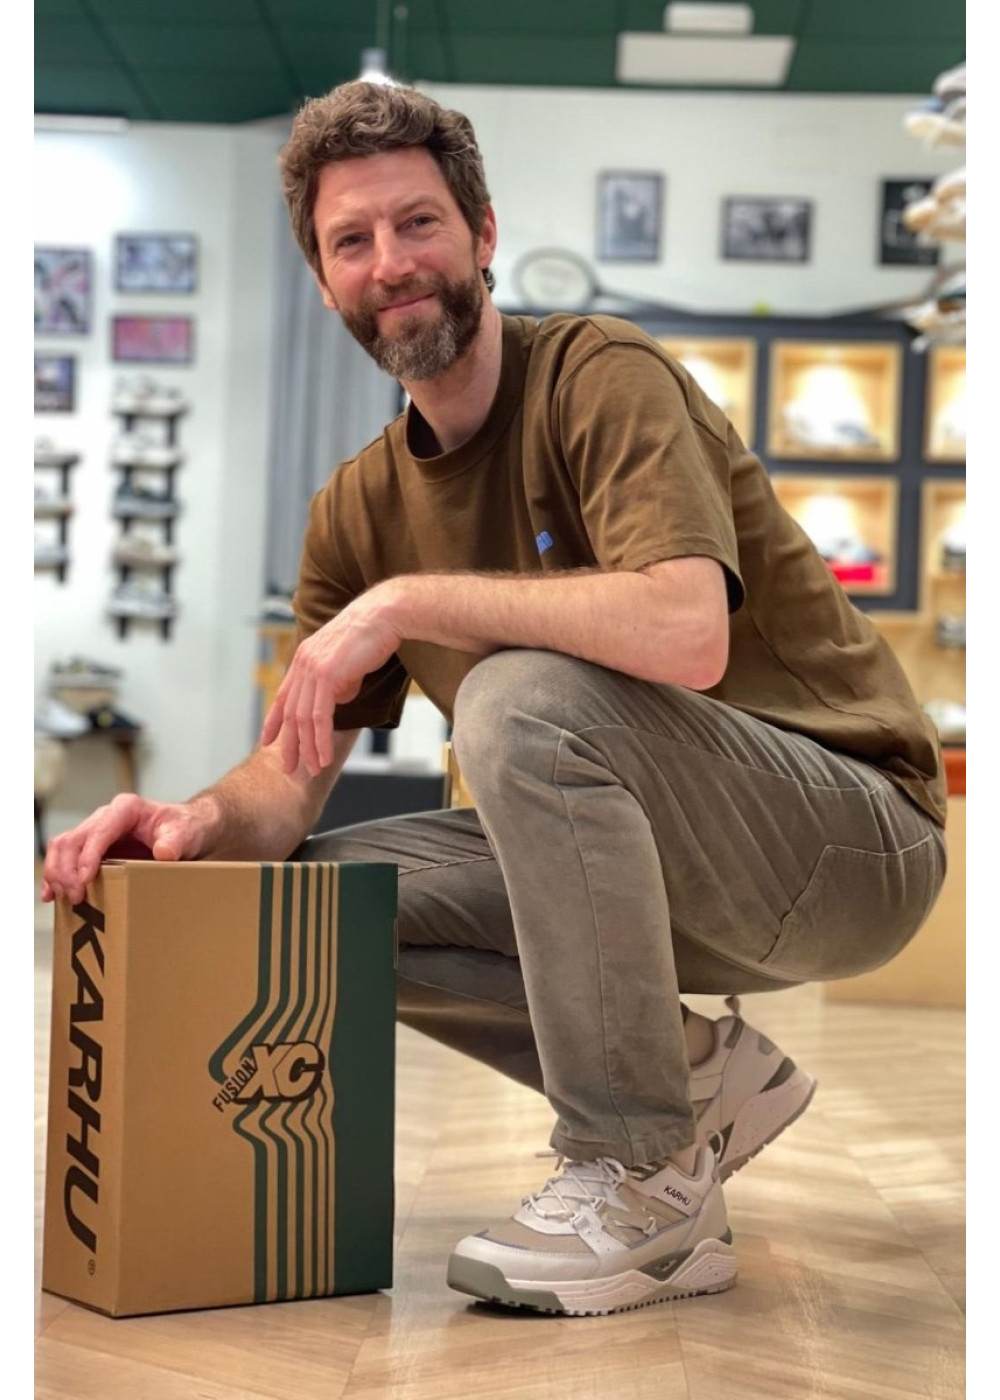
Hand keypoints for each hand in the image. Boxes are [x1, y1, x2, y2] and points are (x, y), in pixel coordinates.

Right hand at [41, 793, 215, 904]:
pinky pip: (65, 859)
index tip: (85, 881)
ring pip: (62, 848)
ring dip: (57, 875)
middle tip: (76, 898)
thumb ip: (176, 841)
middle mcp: (106, 817)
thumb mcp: (187, 833)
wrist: (190, 830)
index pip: (99, 830)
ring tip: (64, 899)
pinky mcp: (92, 848)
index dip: (88, 856)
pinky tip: (52, 896)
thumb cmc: (188, 828)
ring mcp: (96, 832)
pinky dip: (56, 877)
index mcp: (126, 809)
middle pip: (72, 840)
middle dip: (67, 870)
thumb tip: (163, 852)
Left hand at [260, 586, 401, 776]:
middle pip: (291, 713)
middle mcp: (303, 664)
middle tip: (291, 768)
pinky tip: (325, 757)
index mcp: (304, 659)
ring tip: (314, 769)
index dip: (274, 721)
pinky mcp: (327, 675)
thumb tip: (337, 700)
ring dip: (308, 749)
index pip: (283, 696)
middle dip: (290, 744)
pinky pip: (320, 717)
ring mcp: (313, 669)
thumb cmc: (372, 636)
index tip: (268, 742)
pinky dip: (321, 741)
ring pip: (304, 719)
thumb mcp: (348, 663)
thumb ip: (337, 682)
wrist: (384, 616)